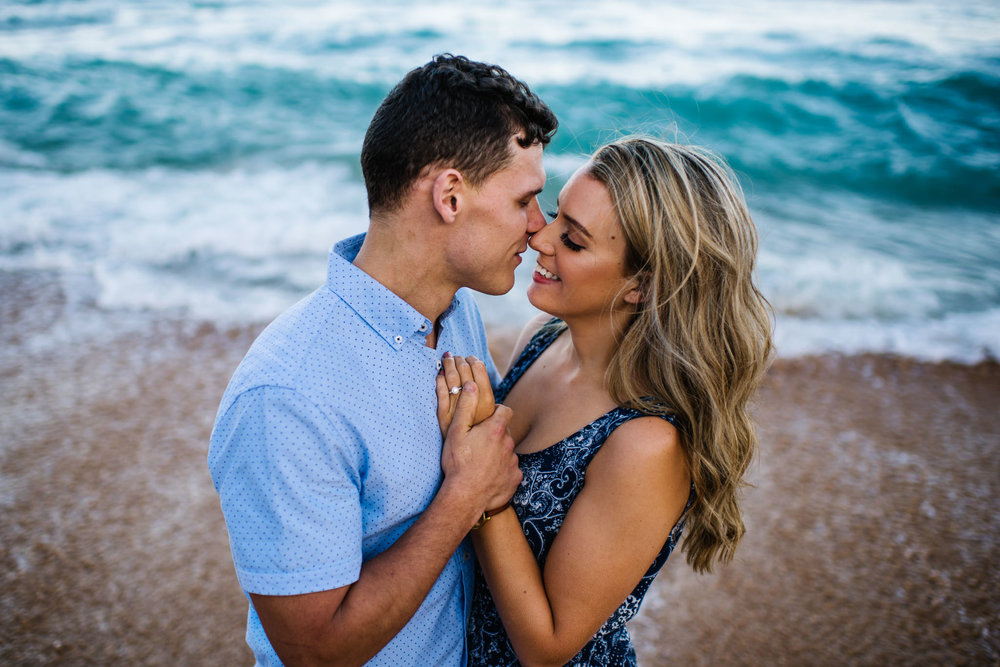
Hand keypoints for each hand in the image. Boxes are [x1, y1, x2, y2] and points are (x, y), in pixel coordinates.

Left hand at [436, 354, 495, 436]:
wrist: (473, 464)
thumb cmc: (484, 439)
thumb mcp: (492, 419)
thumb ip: (487, 400)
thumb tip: (479, 378)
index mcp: (487, 403)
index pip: (479, 371)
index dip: (473, 361)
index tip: (470, 358)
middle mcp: (473, 405)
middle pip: (464, 373)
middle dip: (460, 361)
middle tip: (457, 356)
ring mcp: (457, 411)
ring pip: (451, 380)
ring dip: (449, 366)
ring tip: (447, 359)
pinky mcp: (443, 418)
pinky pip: (440, 394)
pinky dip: (439, 381)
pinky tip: (439, 375)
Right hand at [440, 380, 520, 518]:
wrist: (465, 497)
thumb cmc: (458, 463)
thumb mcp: (456, 431)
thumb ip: (466, 406)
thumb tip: (472, 385)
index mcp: (496, 430)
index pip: (506, 411)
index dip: (497, 412)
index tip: (487, 419)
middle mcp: (509, 444)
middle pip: (506, 433)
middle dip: (496, 435)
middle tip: (478, 444)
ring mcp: (514, 462)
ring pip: (508, 452)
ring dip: (498, 454)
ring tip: (481, 463)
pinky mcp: (515, 479)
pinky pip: (511, 471)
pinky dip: (502, 472)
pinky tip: (488, 477)